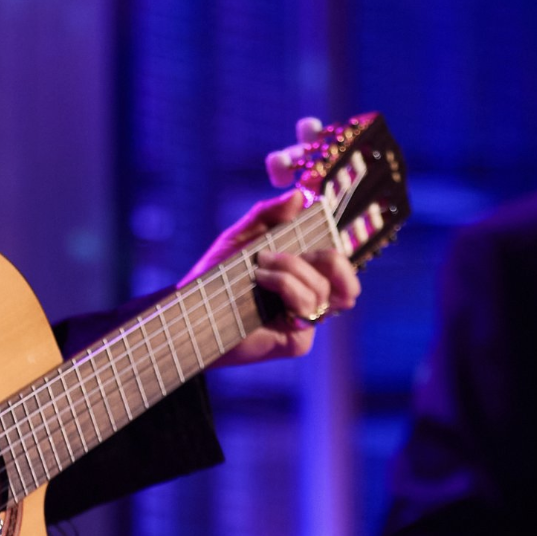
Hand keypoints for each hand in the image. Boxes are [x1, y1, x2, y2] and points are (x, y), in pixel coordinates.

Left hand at [186, 118, 363, 367]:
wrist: (192, 311)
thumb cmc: (214, 276)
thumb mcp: (241, 236)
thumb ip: (268, 214)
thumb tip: (298, 196)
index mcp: (301, 274)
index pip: (337, 263)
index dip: (336, 248)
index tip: (315, 227)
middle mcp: (307, 298)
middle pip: (344, 276)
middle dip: (327, 258)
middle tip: (294, 252)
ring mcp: (305, 320)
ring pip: (322, 289)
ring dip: (290, 270)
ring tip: (260, 269)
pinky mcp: (298, 340)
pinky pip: (308, 306)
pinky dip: (286, 287)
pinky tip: (260, 282)